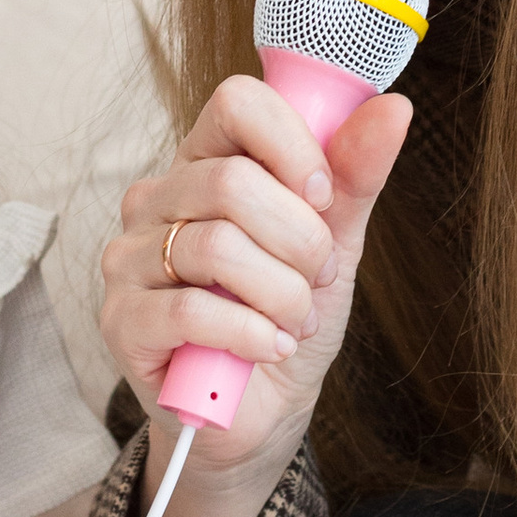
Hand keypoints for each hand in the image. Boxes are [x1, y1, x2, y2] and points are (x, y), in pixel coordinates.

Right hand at [101, 72, 411, 486]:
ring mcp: (129, 258)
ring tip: (293, 321)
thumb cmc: (287, 316)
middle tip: (316, 276)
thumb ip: (354, 177)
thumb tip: (395, 109)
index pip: (236, 104)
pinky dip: (249, 333)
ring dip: (281, 294)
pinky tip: (267, 347)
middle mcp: (156, 199)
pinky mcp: (121, 320)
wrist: (261, 412)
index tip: (322, 195)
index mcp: (205, 162)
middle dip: (299, 240)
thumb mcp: (334, 243)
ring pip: (216, 247)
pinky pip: (191, 310)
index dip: (291, 145)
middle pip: (231, 183)